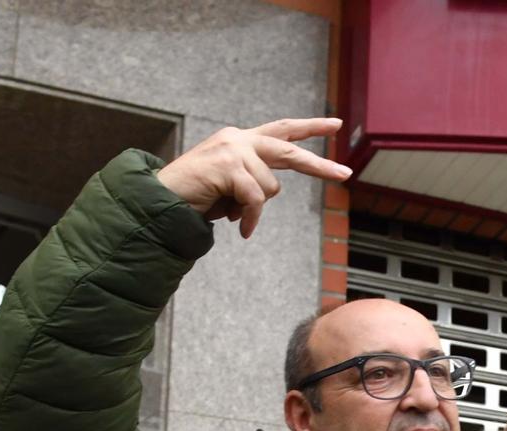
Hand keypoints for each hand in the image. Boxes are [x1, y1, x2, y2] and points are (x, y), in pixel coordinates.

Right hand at [157, 118, 352, 236]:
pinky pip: (255, 200)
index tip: (335, 124)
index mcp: (240, 141)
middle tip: (345, 174)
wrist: (160, 200)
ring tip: (228, 213)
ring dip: (253, 209)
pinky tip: (239, 228)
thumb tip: (269, 192)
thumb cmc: (193, 198)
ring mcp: (233, 149)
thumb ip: (251, 182)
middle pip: (288, 150)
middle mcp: (238, 139)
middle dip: (318, 165)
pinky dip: (249, 219)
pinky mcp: (228, 165)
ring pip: (270, 187)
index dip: (309, 127)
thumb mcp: (229, 187)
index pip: (281, 129)